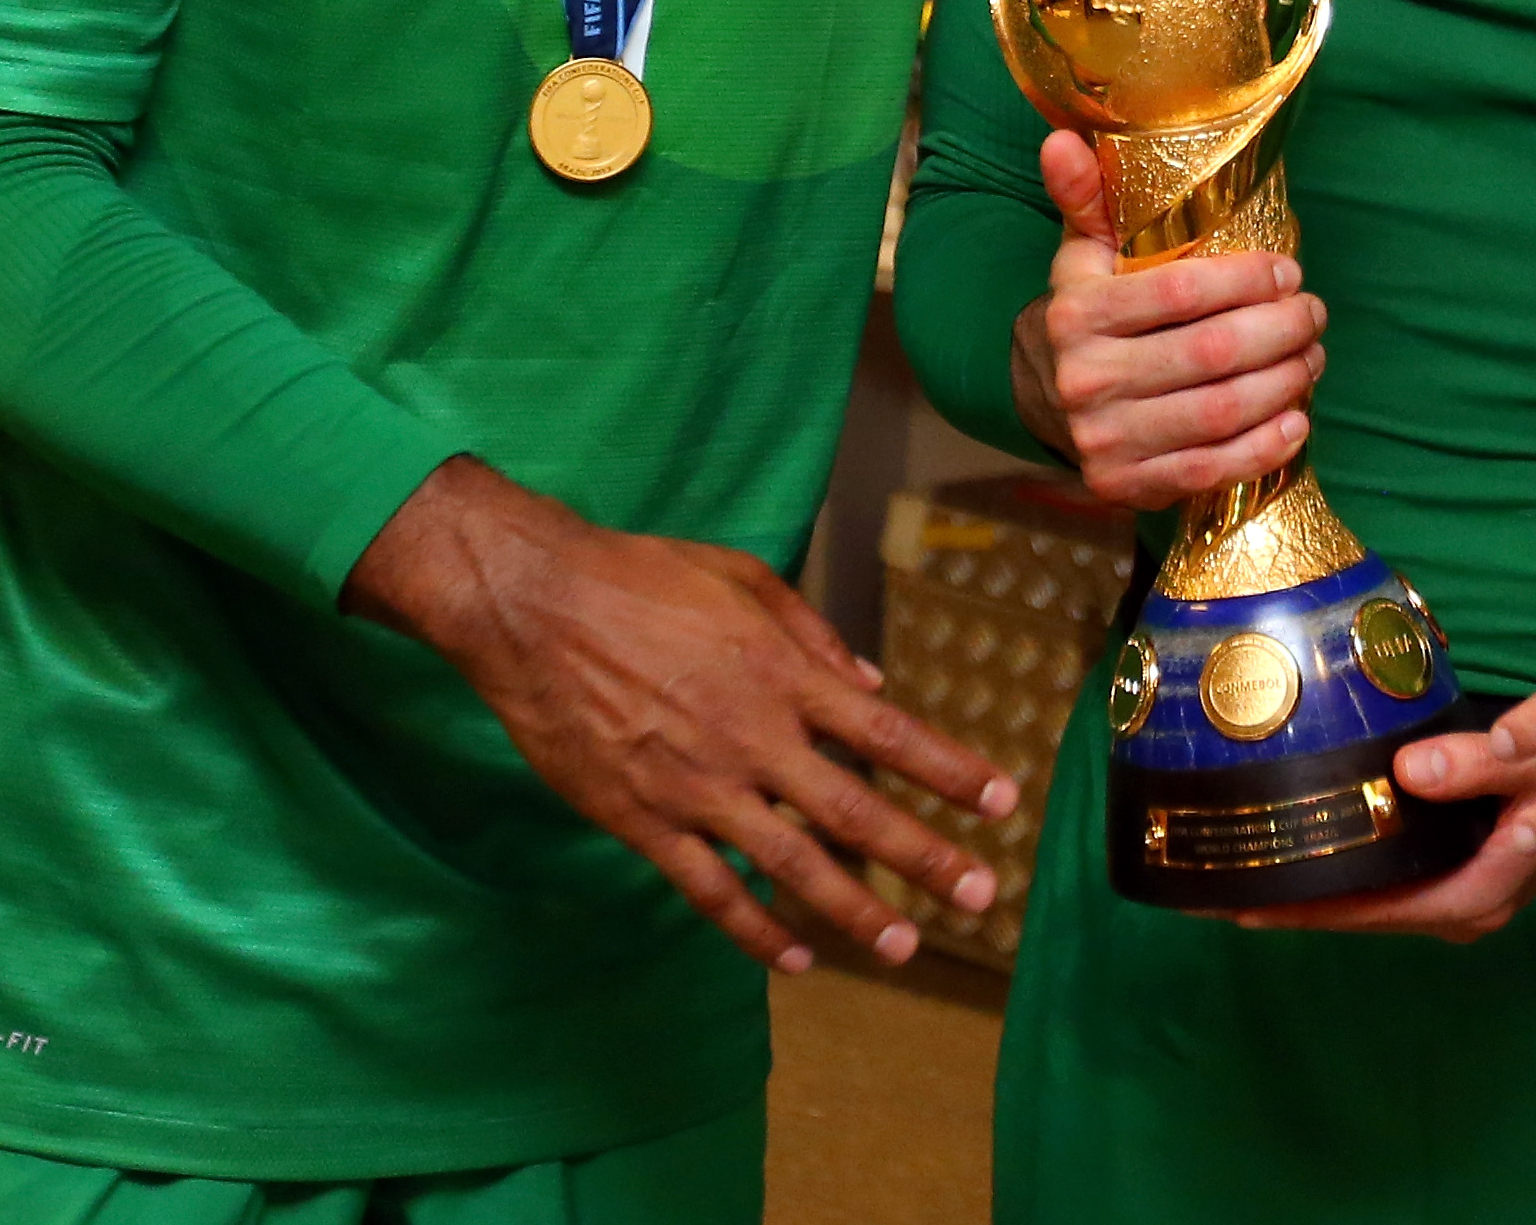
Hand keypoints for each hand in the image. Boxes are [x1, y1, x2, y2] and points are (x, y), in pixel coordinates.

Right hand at [345, 455, 1018, 973]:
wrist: (533, 606)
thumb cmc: (640, 577)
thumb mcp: (742, 579)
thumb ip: (814, 636)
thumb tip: (873, 689)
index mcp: (783, 674)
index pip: (889, 736)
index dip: (950, 771)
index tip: (1001, 801)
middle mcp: (753, 738)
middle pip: (857, 814)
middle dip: (925, 858)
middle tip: (977, 895)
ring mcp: (697, 787)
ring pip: (791, 867)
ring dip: (852, 911)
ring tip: (900, 946)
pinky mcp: (642, 821)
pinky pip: (709, 890)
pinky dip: (753, 930)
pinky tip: (792, 958)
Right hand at [1008, 129, 1325, 507]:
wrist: (1045, 397)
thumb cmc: (1089, 311)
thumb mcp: (1083, 252)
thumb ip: (1086, 198)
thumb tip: (1061, 138)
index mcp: (1077, 313)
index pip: (1180, 292)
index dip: (1247, 280)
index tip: (1289, 271)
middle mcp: (1084, 380)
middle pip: (1211, 354)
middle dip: (1280, 331)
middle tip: (1315, 313)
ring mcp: (1104, 440)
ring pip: (1219, 413)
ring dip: (1284, 384)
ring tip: (1314, 358)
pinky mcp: (1125, 486)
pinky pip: (1210, 470)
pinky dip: (1263, 448)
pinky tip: (1297, 421)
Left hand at [1211, 719, 1535, 941]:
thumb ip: (1478, 763)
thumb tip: (1408, 771)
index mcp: (1481, 894)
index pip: (1376, 911)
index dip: (1310, 909)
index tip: (1245, 902)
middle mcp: (1467, 907)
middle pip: (1363, 915)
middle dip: (1295, 905)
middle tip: (1215, 892)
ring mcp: (1461, 891)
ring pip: (1372, 902)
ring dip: (1315, 892)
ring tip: (1243, 875)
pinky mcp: (1458, 869)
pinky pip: (1387, 882)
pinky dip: (1346, 872)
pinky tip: (1306, 851)